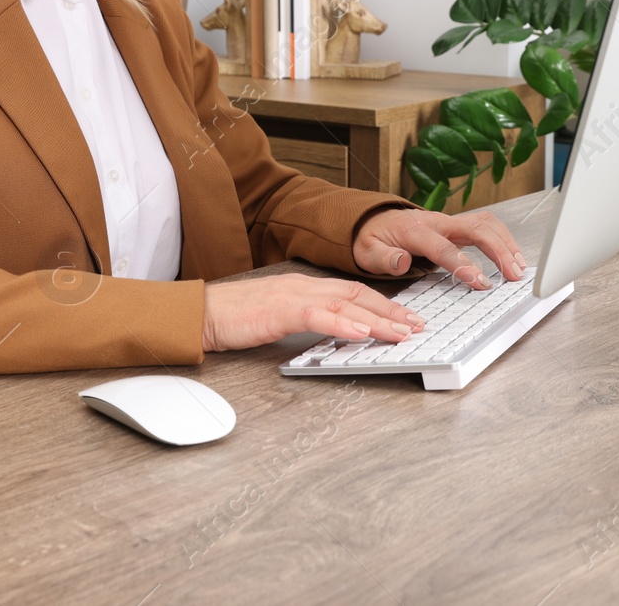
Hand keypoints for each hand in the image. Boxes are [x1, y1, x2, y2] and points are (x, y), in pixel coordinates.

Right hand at [201, 274, 425, 351]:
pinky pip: (317, 315)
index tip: (406, 318)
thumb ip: (307, 319)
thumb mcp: (279, 316)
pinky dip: (342, 323)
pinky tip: (361, 331)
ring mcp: (291, 296)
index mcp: (304, 286)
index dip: (384, 304)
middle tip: (417, 325)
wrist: (200, 313)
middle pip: (357, 294)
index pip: (353, 291)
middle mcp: (303, 286)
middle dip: (391, 310)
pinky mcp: (278, 311)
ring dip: (377, 319)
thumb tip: (336, 332)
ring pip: (345, 303)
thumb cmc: (234, 317)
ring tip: (401, 332)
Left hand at [352, 208, 525, 288]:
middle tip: (513, 274)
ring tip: (519, 268)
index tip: (481, 282)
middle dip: (498, 250)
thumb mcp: (368, 251)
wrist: (373, 220)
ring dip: (506, 243)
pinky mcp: (457, 226)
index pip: (444, 248)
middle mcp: (437, 222)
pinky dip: (503, 240)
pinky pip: (486, 227)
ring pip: (486, 223)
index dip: (464, 265)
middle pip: (475, 227)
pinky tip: (512, 258)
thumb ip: (384, 258)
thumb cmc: (373, 238)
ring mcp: (449, 222)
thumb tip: (402, 262)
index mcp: (415, 230)